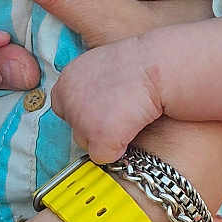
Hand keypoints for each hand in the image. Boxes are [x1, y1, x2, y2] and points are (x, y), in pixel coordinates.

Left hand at [50, 37, 162, 163]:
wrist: (158, 68)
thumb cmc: (138, 65)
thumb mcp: (101, 65)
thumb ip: (87, 84)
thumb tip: (88, 103)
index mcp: (66, 81)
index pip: (63, 107)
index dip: (85, 110)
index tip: (103, 107)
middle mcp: (68, 101)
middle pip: (74, 127)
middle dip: (92, 125)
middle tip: (117, 113)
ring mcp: (81, 121)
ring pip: (86, 143)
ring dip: (104, 136)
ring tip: (126, 118)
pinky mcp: (98, 137)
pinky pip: (103, 156)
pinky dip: (117, 149)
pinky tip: (131, 130)